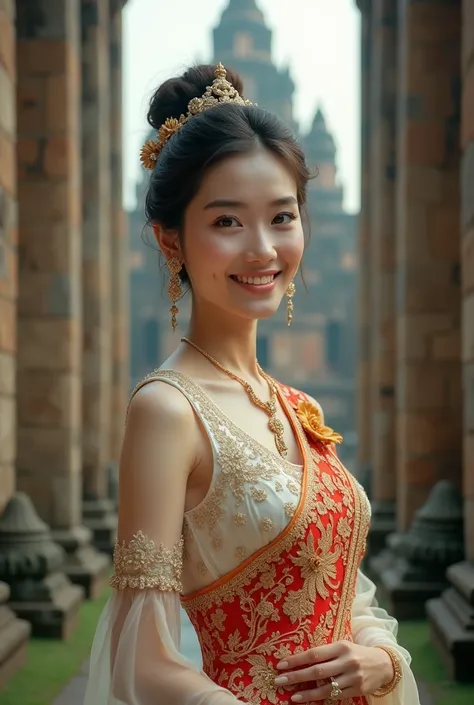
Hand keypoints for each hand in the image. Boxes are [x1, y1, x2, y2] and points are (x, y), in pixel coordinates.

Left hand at [273, 641, 393, 701]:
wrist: (383, 663)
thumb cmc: (355, 652)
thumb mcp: (342, 646)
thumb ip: (325, 653)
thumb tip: (299, 660)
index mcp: (341, 646)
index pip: (314, 654)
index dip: (297, 660)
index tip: (281, 665)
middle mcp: (347, 661)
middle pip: (317, 671)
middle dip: (296, 676)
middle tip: (279, 680)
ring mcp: (353, 677)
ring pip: (325, 688)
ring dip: (306, 694)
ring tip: (292, 696)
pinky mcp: (357, 690)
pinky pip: (335, 696)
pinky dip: (321, 698)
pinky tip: (309, 699)